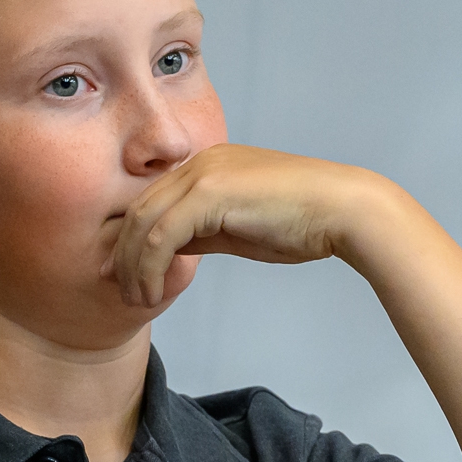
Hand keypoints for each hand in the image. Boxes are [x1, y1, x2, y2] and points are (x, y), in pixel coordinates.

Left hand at [102, 143, 398, 306]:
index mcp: (206, 165)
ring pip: (144, 223)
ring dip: (133, 267)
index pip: (152, 202)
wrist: (341, 210)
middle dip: (123, 255)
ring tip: (138, 299)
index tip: (121, 274)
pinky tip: (155, 292)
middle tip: (119, 290)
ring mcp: (203, 173)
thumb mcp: (238, 228)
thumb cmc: (302, 222)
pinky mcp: (210, 192)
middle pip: (139, 210)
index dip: (130, 240)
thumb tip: (172, 250)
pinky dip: (151, 267)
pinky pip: (163, 235)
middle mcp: (200, 162)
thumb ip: (202, 232)